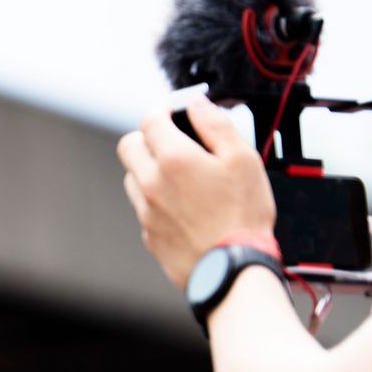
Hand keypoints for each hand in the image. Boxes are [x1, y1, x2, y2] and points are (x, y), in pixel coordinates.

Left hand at [117, 99, 275, 285]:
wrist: (232, 268)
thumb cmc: (242, 215)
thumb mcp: (243, 158)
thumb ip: (215, 124)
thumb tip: (196, 103)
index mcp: (173, 160)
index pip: (150, 119)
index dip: (163, 109)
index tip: (175, 110)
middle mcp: (151, 184)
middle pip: (129, 146)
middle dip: (147, 136)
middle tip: (172, 140)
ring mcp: (146, 212)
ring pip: (132, 178)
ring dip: (149, 168)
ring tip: (181, 175)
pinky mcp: (149, 235)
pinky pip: (143, 208)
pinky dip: (155, 198)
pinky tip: (183, 205)